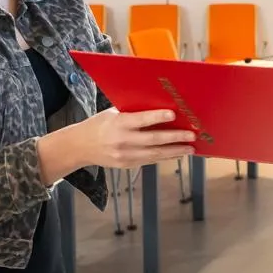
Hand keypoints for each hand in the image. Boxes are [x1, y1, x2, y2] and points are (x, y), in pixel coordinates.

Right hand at [79, 108, 195, 169]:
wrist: (80, 146)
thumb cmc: (99, 125)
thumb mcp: (113, 113)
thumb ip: (133, 112)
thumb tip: (159, 106)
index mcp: (118, 124)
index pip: (141, 120)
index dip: (158, 117)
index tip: (174, 115)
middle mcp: (122, 141)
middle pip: (153, 140)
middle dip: (175, 138)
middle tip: (191, 135)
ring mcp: (125, 156)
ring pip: (155, 154)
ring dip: (175, 151)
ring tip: (190, 148)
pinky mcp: (127, 165)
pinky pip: (150, 161)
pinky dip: (165, 157)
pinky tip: (177, 154)